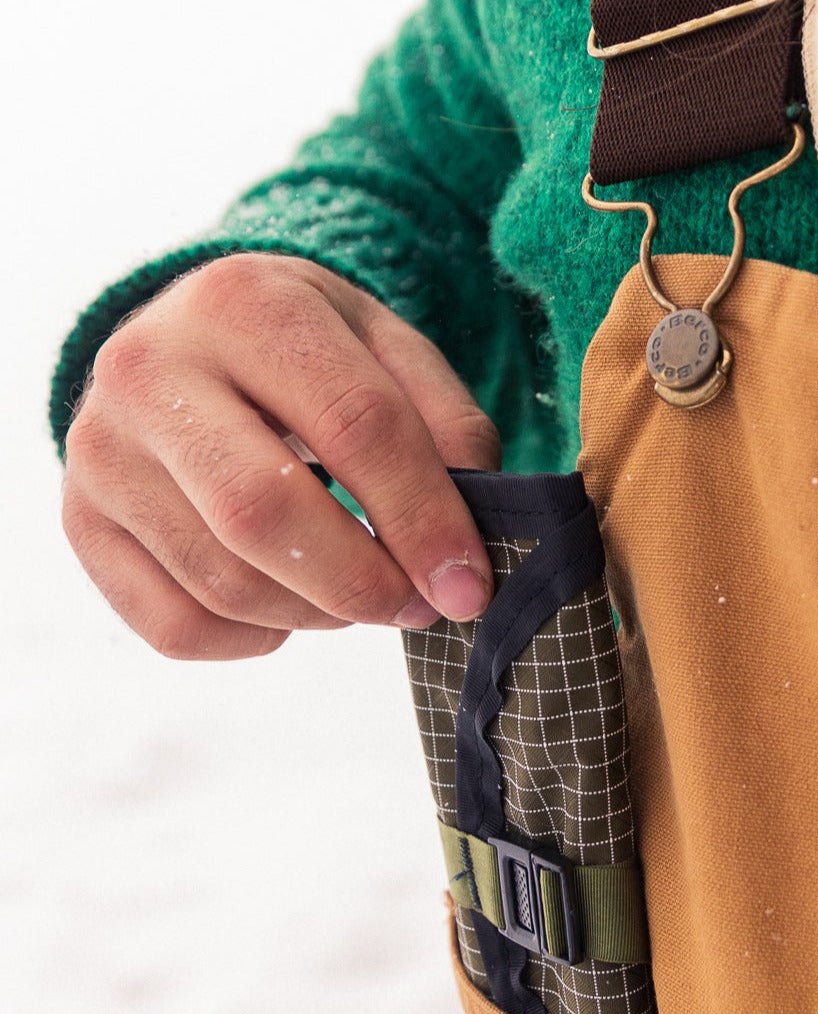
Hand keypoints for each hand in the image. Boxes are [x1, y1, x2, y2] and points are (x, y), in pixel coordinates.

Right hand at [62, 253, 498, 659]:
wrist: (196, 342)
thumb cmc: (313, 356)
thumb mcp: (393, 353)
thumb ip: (450, 430)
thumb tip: (465, 550)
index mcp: (247, 304)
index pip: (356, 426)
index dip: (424, 520)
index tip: (468, 586)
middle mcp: (150, 368)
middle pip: (265, 513)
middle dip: (363, 583)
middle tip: (418, 606)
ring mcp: (100, 449)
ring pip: (223, 583)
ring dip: (318, 614)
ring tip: (359, 590)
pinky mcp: (81, 521)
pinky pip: (177, 627)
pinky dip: (254, 638)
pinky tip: (289, 600)